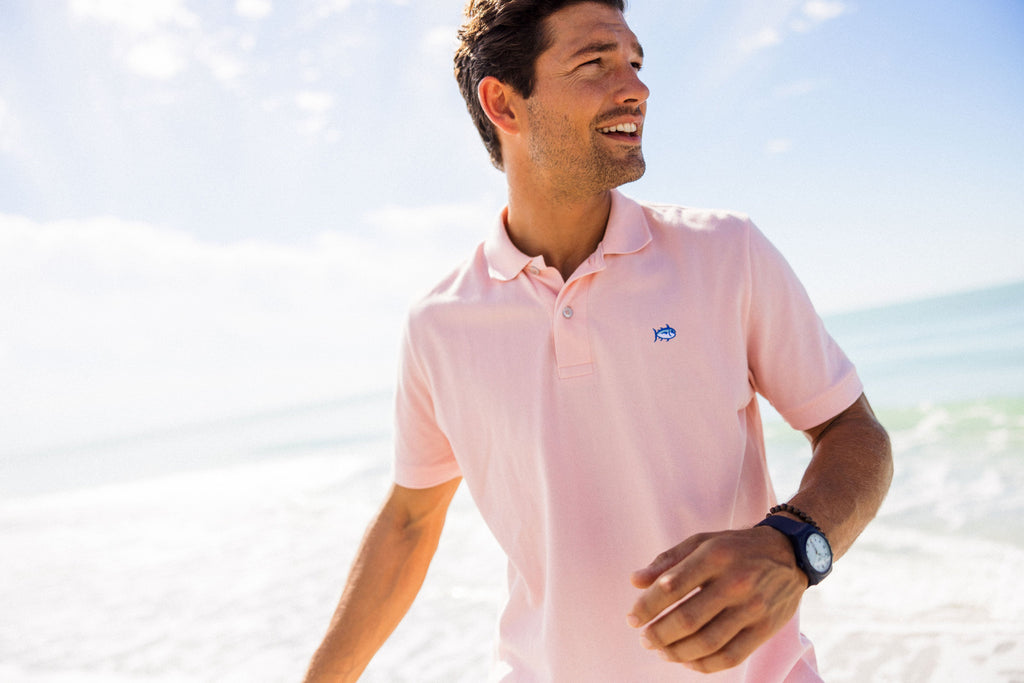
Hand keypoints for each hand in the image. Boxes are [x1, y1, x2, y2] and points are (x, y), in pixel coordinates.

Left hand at [626, 527, 806, 672]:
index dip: (647, 606)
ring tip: (661, 651)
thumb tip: (634, 581)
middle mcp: (735, 582)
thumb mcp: (702, 542)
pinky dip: (704, 665)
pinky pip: (730, 656)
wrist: (790, 554)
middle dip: (659, 634)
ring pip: (707, 642)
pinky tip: (688, 661)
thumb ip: (667, 561)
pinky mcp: (765, 628)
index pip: (671, 586)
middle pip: (688, 619)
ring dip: (677, 652)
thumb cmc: (735, 547)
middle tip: (644, 639)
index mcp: (715, 555)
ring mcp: (752, 608)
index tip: (632, 618)